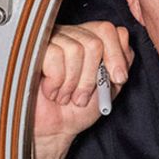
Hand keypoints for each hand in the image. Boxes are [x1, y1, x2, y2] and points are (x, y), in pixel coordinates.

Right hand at [32, 20, 132, 140]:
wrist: (56, 129)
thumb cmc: (79, 108)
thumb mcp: (110, 87)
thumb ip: (122, 63)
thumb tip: (124, 39)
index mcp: (90, 40)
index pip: (108, 29)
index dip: (116, 55)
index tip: (117, 79)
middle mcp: (71, 35)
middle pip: (94, 42)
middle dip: (91, 77)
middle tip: (82, 96)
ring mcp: (51, 40)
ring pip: (75, 50)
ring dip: (73, 83)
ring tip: (66, 96)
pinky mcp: (34, 50)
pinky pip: (54, 55)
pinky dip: (56, 81)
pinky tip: (51, 91)